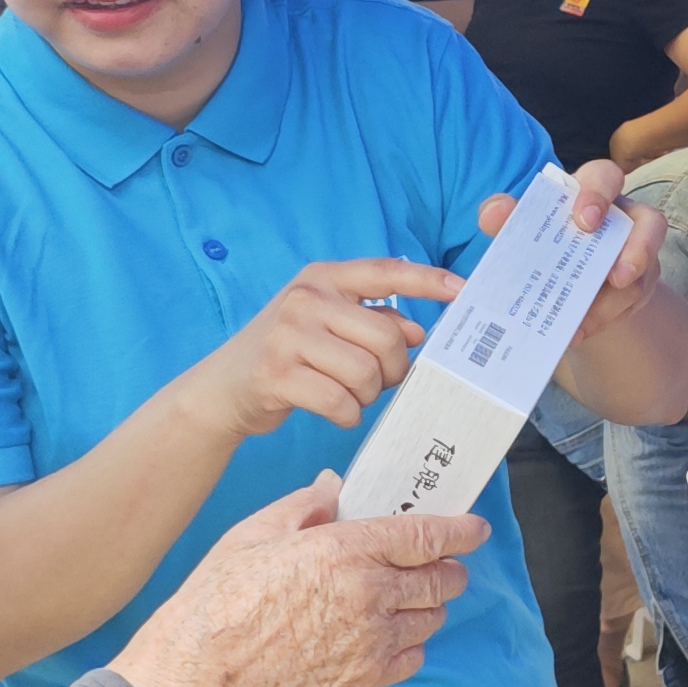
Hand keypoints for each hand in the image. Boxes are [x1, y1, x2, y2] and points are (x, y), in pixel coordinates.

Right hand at [114, 475, 488, 686]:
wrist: (201, 681)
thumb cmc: (218, 603)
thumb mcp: (254, 534)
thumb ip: (307, 506)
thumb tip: (337, 486)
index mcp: (344, 551)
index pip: (425, 536)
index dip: (459, 529)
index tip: (476, 527)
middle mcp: (368, 596)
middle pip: (439, 577)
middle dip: (449, 566)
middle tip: (443, 560)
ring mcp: (370, 642)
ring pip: (431, 616)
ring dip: (430, 602)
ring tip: (410, 593)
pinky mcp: (364, 679)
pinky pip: (413, 655)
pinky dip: (411, 640)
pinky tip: (387, 630)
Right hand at [192, 259, 460, 437]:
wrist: (223, 387)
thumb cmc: (288, 353)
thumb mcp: (328, 325)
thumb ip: (373, 321)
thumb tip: (418, 331)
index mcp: (323, 278)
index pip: (386, 271)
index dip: (429, 280)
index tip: (464, 292)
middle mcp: (305, 298)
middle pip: (386, 336)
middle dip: (394, 368)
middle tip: (382, 381)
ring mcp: (288, 335)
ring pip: (366, 372)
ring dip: (368, 395)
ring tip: (351, 395)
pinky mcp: (276, 374)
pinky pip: (341, 401)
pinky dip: (347, 414)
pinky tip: (335, 411)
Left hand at [489, 160, 665, 344]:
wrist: (557, 280)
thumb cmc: (542, 239)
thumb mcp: (521, 226)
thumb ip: (507, 216)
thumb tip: (493, 215)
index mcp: (591, 193)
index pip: (604, 178)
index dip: (599, 195)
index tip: (584, 221)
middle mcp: (623, 219)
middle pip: (652, 222)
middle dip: (639, 249)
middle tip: (617, 277)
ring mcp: (638, 253)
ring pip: (642, 274)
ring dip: (613, 301)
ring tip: (583, 321)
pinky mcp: (640, 286)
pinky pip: (631, 303)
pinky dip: (602, 319)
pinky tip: (577, 332)